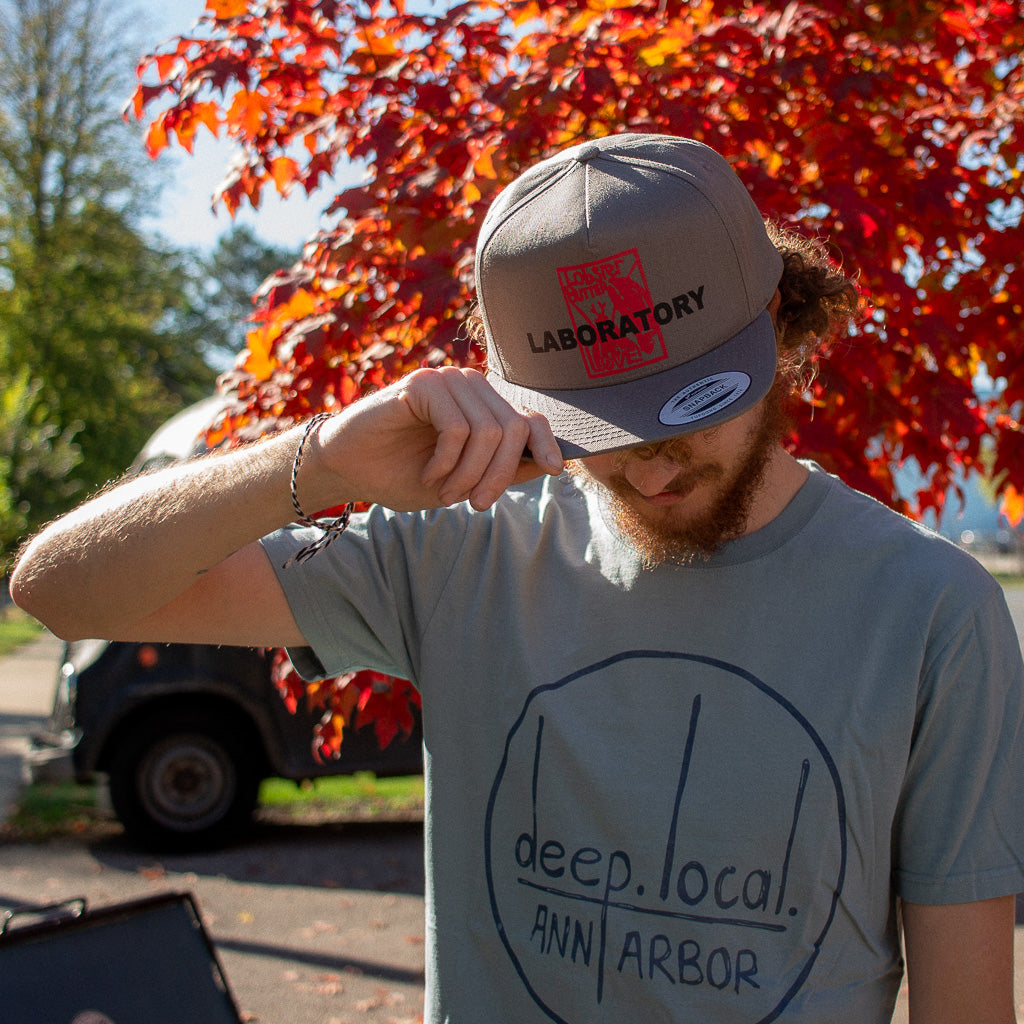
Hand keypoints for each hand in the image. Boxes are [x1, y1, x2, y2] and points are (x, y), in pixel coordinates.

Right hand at [311, 367, 563, 511]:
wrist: (347, 470)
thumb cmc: (401, 474)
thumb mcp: (461, 481)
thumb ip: (501, 470)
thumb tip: (547, 465)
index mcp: (482, 407)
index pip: (529, 418)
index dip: (546, 443)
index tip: (554, 470)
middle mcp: (469, 386)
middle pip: (513, 429)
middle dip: (498, 476)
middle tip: (476, 505)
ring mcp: (446, 380)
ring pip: (488, 431)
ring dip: (469, 474)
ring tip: (444, 494)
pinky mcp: (423, 384)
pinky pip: (457, 428)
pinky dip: (446, 461)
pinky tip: (428, 474)